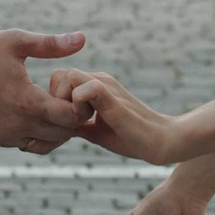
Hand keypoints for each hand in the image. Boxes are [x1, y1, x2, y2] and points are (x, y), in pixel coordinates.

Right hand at [0, 30, 89, 151]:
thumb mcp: (16, 41)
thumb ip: (51, 44)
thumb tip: (83, 38)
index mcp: (27, 103)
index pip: (71, 118)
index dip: (81, 106)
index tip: (77, 92)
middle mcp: (17, 126)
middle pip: (62, 135)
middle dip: (70, 120)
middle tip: (67, 99)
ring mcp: (3, 137)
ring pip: (44, 145)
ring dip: (54, 130)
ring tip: (50, 107)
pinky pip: (24, 144)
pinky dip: (34, 134)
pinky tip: (29, 113)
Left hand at [54, 70, 187, 166]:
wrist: (160, 141)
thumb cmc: (130, 137)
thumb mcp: (95, 131)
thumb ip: (77, 125)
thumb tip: (56, 129)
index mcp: (93, 86)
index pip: (59, 79)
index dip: (54, 100)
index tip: (62, 122)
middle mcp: (98, 80)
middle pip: (58, 73)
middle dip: (54, 99)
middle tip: (66, 122)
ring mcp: (106, 85)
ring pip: (68, 75)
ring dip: (64, 101)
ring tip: (76, 122)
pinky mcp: (112, 96)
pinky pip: (86, 88)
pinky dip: (77, 105)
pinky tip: (85, 122)